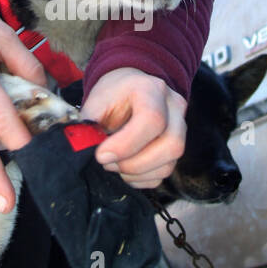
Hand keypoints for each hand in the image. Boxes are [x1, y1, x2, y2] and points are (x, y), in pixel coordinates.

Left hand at [80, 68, 186, 189]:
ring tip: (114, 165)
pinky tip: (125, 168)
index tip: (101, 155)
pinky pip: (164, 173)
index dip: (126, 144)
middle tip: (108, 162)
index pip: (152, 119)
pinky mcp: (176, 147)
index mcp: (151, 89)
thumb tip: (86, 153)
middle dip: (134, 164)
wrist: (129, 89)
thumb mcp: (96, 103)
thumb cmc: (111, 96)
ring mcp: (181, 128)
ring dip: (137, 173)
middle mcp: (174, 107)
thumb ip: (91, 127)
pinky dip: (142, 179)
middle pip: (171, 145)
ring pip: (169, 164)